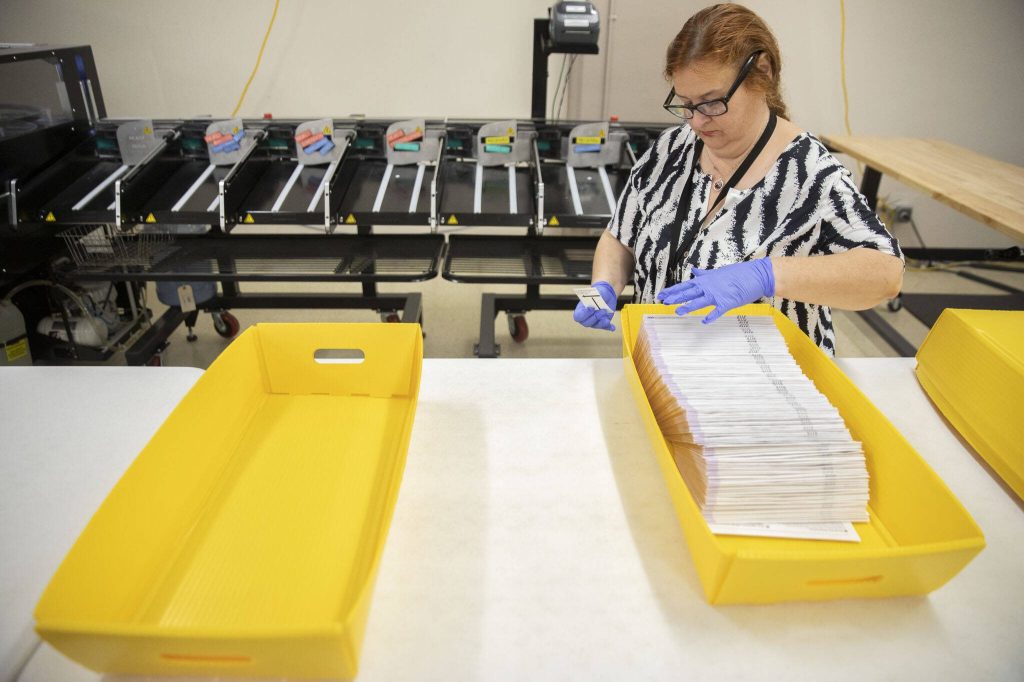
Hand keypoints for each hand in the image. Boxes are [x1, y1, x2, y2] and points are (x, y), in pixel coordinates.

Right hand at [573, 280, 616, 331]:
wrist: (606, 295)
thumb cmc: (598, 292)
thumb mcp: (597, 292)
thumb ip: (596, 296)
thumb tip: (598, 300)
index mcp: (580, 309)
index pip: (578, 316)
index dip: (584, 314)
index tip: (592, 308)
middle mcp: (586, 317)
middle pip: (587, 323)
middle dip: (595, 317)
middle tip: (602, 310)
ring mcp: (594, 321)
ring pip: (596, 326)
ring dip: (602, 321)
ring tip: (606, 312)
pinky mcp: (602, 322)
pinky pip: (604, 327)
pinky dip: (608, 327)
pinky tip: (612, 327)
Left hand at [656, 258, 774, 323]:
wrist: (756, 275)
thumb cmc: (737, 273)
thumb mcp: (718, 272)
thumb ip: (704, 274)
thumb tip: (694, 270)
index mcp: (705, 280)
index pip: (685, 285)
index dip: (672, 290)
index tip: (661, 294)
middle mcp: (708, 287)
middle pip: (688, 293)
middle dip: (675, 297)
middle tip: (664, 302)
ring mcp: (717, 295)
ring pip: (699, 301)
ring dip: (688, 307)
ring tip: (678, 312)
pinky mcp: (727, 302)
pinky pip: (717, 311)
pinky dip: (711, 316)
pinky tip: (704, 321)